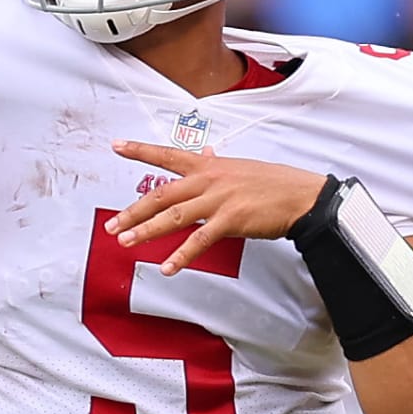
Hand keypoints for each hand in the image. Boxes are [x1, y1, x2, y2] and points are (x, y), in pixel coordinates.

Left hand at [105, 140, 326, 273]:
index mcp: (208, 164)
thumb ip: (216, 164)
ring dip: (146, 231)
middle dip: (133, 211)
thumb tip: (206, 151)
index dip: (140, 150)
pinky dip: (181, 255)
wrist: (300, 195)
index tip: (117, 146)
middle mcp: (208, 179)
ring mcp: (218, 200)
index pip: (167, 155)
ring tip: (125, 242)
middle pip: (161, 194)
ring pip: (173, 216)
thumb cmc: (272, 182)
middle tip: (112, 225)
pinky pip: (199, 240)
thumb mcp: (239, 167)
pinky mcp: (230, 220)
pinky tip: (167, 267)